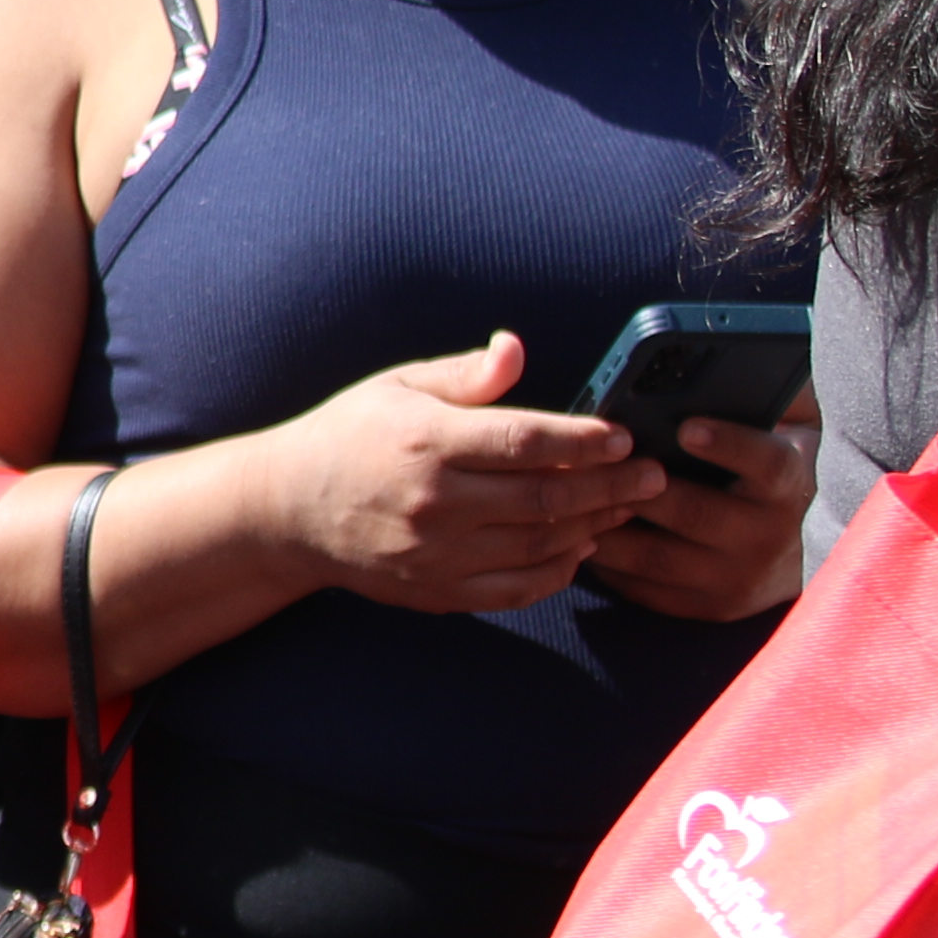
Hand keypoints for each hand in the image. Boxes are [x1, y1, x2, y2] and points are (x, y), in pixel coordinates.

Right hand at [243, 334, 653, 614]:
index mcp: (428, 441)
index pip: (527, 441)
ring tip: (626, 507)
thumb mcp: (397, 387)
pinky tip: (579, 548)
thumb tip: (516, 348)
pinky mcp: (436, 588)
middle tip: (652, 475)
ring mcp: (436, 551)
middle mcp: (435, 501)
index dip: (585, 440)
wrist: (285, 510)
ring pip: (541, 545)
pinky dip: (558, 571)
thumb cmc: (348, 437)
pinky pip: (516, 588)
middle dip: (612, 485)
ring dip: (594, 526)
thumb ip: (464, 374)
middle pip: (547, 497)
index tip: (622, 436)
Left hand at [588, 410, 813, 621]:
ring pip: (658, 555)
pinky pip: (645, 586)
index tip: (686, 427)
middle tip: (590, 462)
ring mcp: (736, 578)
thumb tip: (731, 362)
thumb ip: (763, 396)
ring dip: (606, 525)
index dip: (729, 445)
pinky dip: (606, 561)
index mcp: (787, 486)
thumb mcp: (782, 430)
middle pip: (695, 512)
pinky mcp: (705, 606)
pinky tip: (572, 533)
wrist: (798, 551)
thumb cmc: (765, 472)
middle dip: (637, 487)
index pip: (767, 463)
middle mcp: (767, 536)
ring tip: (566, 495)